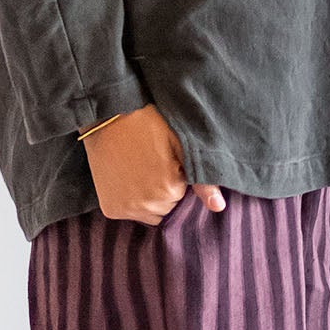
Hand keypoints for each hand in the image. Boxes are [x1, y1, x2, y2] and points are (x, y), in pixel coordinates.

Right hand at [83, 103, 224, 225]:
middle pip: (168, 207)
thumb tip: (219, 208)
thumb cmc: (150, 124)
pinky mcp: (111, 209)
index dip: (178, 177)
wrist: (110, 115)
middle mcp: (147, 205)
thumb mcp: (181, 145)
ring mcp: (127, 208)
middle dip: (165, 189)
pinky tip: (129, 178)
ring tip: (141, 170)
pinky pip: (131, 213)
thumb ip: (202, 181)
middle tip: (153, 163)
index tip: (167, 159)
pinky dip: (132, 200)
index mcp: (169, 190)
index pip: (184, 196)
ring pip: (150, 213)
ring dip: (150, 198)